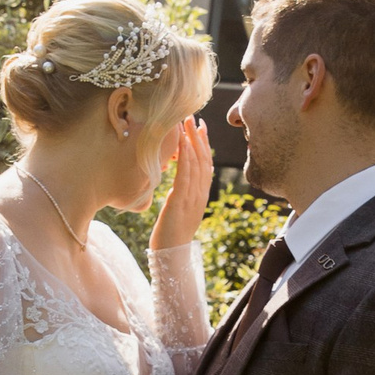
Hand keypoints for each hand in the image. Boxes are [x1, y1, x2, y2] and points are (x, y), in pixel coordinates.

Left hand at [150, 118, 214, 254]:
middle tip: (193, 117)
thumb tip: (176, 189)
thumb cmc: (169, 237)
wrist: (170, 257)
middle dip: (198, 137)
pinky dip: (185, 157)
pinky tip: (182, 143)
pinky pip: (185, 175)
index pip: (205, 166)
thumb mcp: (179, 213)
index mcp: (200, 197)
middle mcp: (200, 195)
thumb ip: (181, 199)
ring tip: (187, 123)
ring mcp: (192, 198)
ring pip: (196, 164)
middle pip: (203, 160)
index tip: (200, 127)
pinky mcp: (180, 202)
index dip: (204, 145)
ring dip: (191, 141)